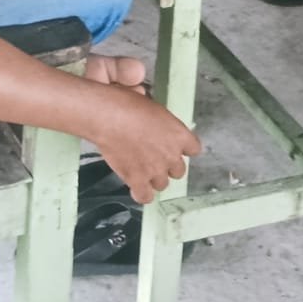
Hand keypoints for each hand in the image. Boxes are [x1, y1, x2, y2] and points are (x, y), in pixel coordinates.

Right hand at [89, 84, 202, 204]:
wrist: (109, 116)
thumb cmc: (127, 105)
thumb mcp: (152, 106)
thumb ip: (160, 120)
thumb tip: (152, 117)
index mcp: (179, 134)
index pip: (193, 149)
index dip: (183, 149)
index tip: (176, 148)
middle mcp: (171, 155)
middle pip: (179, 171)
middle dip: (168, 165)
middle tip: (156, 158)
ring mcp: (155, 170)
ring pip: (162, 184)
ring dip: (154, 178)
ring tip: (143, 170)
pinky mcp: (137, 180)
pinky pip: (145, 197)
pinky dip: (141, 194)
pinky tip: (137, 187)